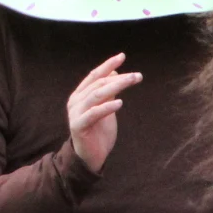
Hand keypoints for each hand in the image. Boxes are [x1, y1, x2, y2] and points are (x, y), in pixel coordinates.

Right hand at [66, 53, 140, 173]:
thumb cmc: (99, 131)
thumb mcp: (106, 108)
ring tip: (131, 82)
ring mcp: (75, 113)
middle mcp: (75, 101)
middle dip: (118, 78)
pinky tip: (119, 103)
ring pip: (96, 95)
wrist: (91, 156)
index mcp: (81, 95)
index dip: (107, 65)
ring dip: (116, 87)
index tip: (122, 56)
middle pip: (98, 84)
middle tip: (137, 76)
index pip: (94, 75)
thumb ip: (108, 92)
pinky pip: (93, 114)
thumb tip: (114, 73)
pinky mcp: (78, 126)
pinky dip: (106, 108)